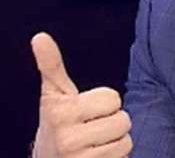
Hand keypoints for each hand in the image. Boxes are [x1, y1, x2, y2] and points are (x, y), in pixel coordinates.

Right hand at [31, 33, 132, 157]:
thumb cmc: (57, 122)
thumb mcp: (54, 95)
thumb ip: (51, 66)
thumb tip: (40, 37)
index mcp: (60, 111)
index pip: (113, 98)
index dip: (104, 103)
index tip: (85, 110)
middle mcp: (66, 137)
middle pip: (122, 120)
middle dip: (112, 122)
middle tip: (92, 128)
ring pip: (126, 140)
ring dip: (116, 141)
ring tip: (95, 143)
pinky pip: (123, 156)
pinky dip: (116, 156)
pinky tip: (98, 156)